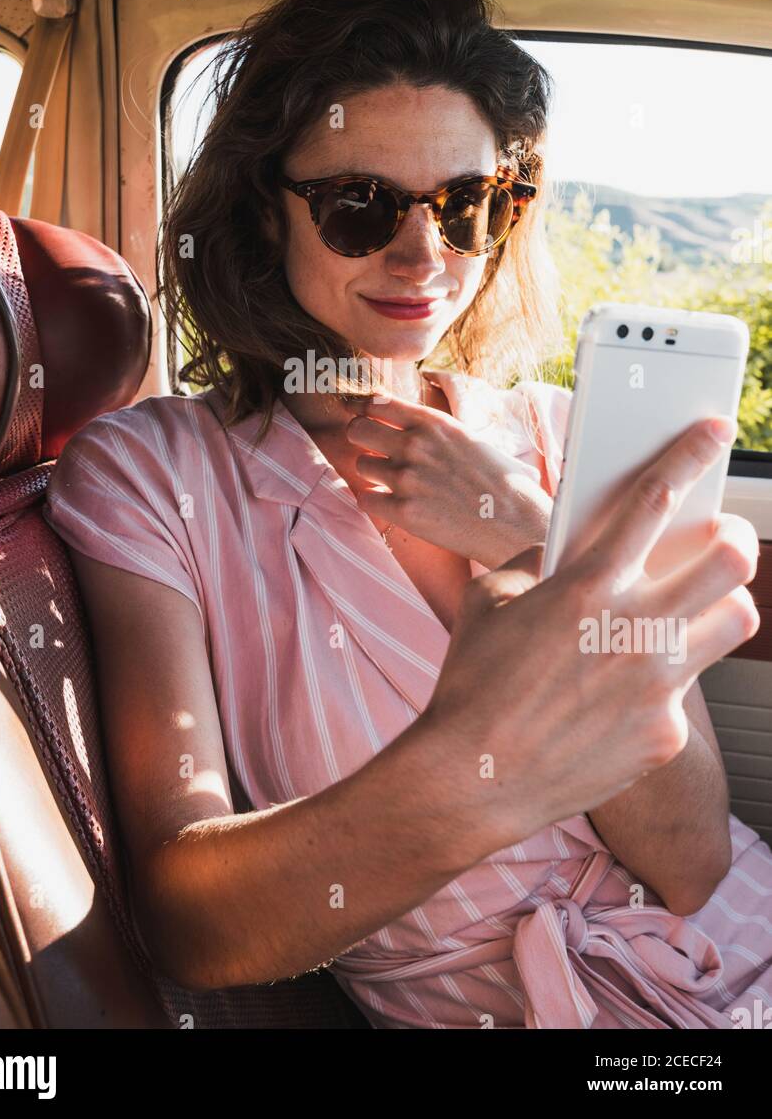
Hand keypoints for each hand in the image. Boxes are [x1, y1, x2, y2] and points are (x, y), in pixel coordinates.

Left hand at [345, 392, 552, 565]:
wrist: (514, 520)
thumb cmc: (497, 479)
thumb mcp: (467, 437)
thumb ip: (432, 428)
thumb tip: (399, 419)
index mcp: (433, 422)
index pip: (377, 403)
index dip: (362, 409)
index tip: (360, 415)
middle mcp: (416, 445)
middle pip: (357, 430)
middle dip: (360, 439)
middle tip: (371, 449)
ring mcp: (407, 479)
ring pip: (361, 465)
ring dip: (372, 473)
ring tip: (392, 481)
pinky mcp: (404, 511)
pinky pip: (366, 499)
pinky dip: (375, 501)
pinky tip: (391, 503)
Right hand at [418, 416, 758, 855]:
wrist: (472, 777)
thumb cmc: (473, 682)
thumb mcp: (492, 598)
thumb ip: (540, 562)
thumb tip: (568, 549)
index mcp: (587, 584)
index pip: (655, 499)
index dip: (690, 455)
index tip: (714, 431)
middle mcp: (634, 628)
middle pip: (729, 557)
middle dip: (737, 534)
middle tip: (723, 536)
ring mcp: (658, 683)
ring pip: (735, 620)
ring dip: (720, 604)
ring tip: (691, 609)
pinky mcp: (665, 732)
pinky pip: (686, 691)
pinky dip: (663, 681)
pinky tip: (623, 695)